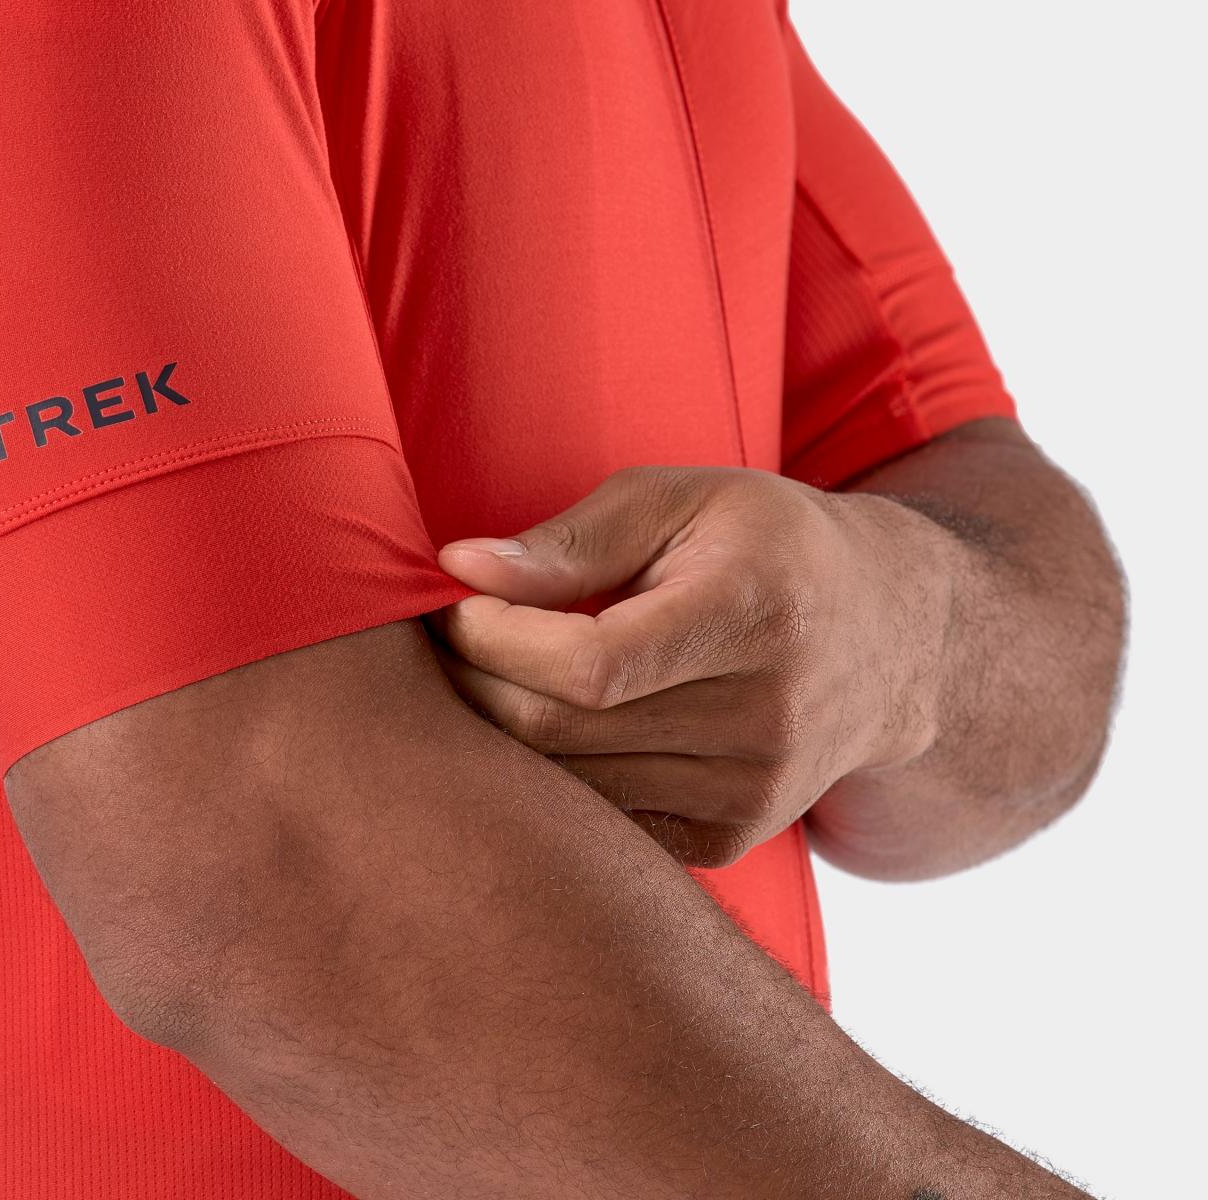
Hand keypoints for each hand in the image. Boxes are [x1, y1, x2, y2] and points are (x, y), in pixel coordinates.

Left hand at [434, 467, 961, 867]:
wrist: (893, 639)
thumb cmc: (769, 547)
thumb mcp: (684, 499)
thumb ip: (572, 538)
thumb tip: (459, 567)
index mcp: (751, 612)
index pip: (590, 665)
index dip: (496, 642)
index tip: (453, 607)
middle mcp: (764, 717)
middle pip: (565, 731)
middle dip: (476, 684)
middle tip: (443, 643)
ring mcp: (753, 792)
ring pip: (571, 784)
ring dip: (501, 733)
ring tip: (484, 675)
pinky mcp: (731, 837)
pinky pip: (602, 818)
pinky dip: (555, 776)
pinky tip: (545, 723)